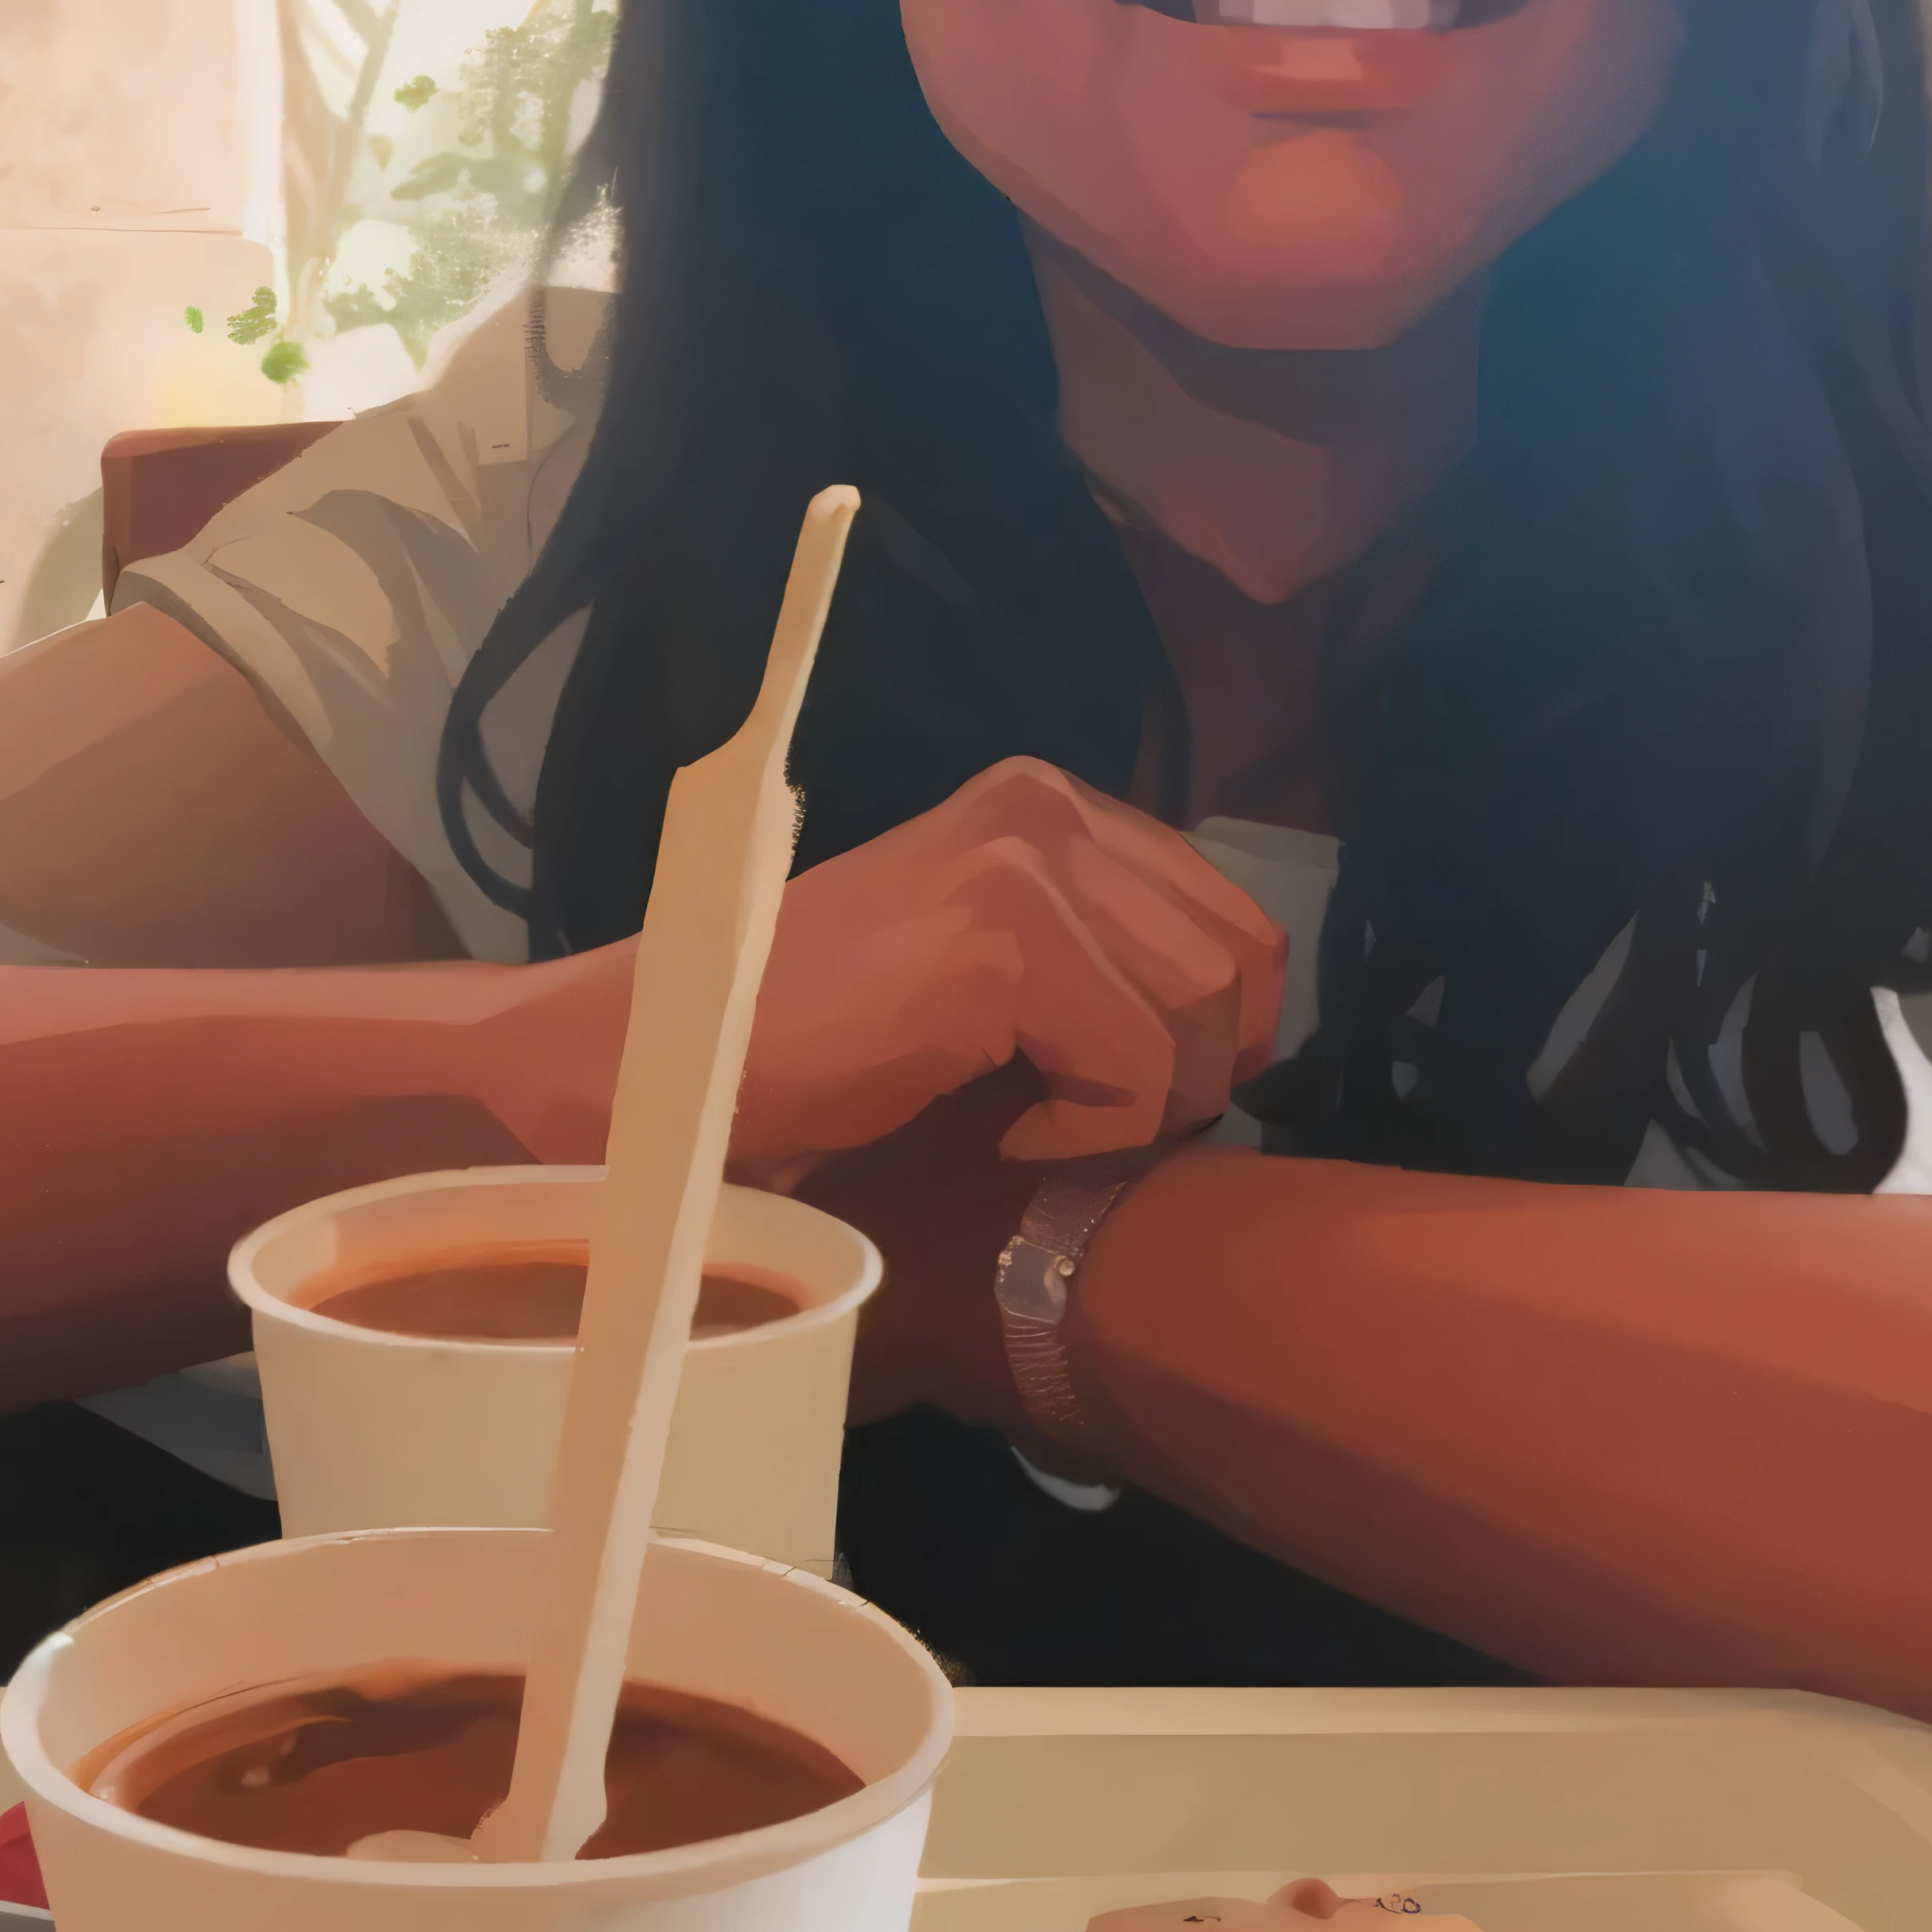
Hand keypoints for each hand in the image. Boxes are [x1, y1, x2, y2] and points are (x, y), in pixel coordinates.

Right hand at [476, 757, 1284, 1182]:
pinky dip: (1084, 1132)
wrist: (680, 1062)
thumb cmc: (826, 1039)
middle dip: (1188, 1076)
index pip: (1236, 916)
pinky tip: (999, 1129)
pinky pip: (1137, 1073)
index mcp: (1050, 799)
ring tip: (1025, 1117)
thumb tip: (1251, 1026)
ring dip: (1133, 1108)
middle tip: (1078, 1118)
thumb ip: (1104, 954)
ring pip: (1204, 1019)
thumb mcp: (990, 963)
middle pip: (1240, 965)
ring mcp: (1026, 862)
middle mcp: (1048, 804)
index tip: (1123, 1092)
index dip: (1215, 1031)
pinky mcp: (1004, 940)